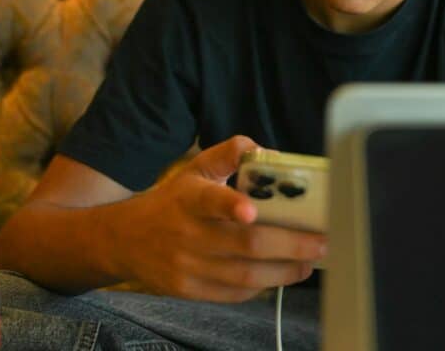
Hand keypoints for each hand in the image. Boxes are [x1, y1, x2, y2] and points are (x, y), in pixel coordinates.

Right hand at [114, 135, 327, 301]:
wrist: (123, 240)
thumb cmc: (172, 201)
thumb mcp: (194, 169)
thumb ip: (228, 154)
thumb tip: (265, 151)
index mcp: (190, 198)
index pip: (210, 201)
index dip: (231, 206)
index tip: (252, 211)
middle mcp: (187, 234)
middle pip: (244, 245)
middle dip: (289, 245)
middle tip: (321, 241)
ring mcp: (187, 267)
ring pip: (244, 275)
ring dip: (284, 270)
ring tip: (311, 261)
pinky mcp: (189, 291)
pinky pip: (233, 294)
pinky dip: (263, 285)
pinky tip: (284, 274)